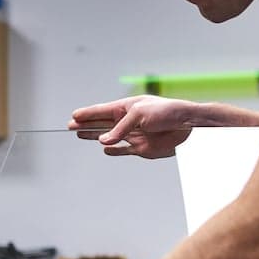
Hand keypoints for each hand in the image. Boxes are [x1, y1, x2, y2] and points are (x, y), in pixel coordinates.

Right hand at [68, 95, 196, 158]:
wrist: (188, 126)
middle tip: (70, 125)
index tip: (74, 116)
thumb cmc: (166, 112)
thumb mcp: (140, 115)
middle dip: (86, 124)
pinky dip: (114, 150)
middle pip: (102, 123)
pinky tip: (104, 148)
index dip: (87, 114)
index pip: (102, 111)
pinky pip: (123, 150)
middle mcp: (128, 121)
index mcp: (127, 108)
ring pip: (109, 137)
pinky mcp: (142, 148)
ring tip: (80, 134)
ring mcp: (134, 135)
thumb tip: (104, 141)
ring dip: (95, 135)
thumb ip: (120, 129)